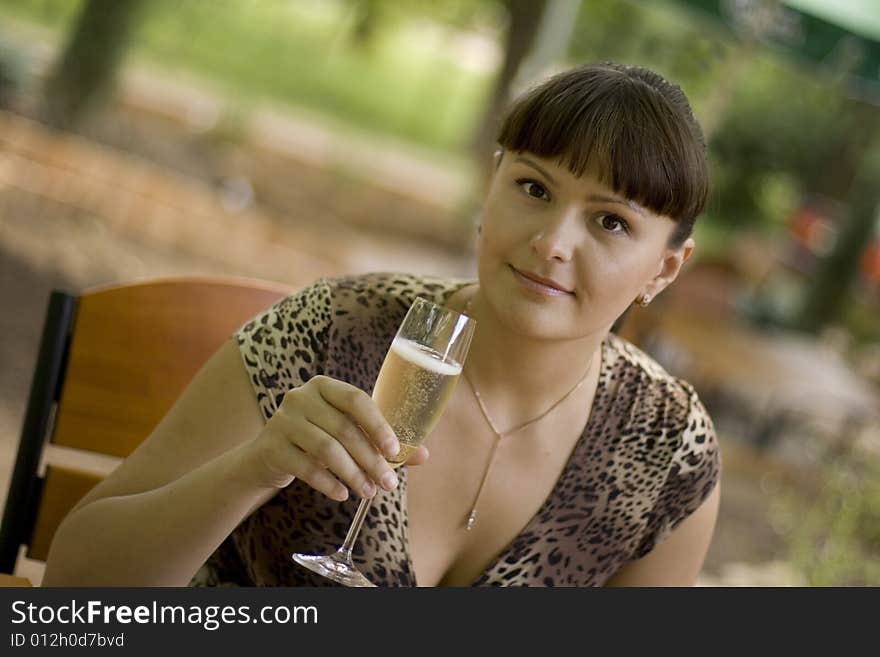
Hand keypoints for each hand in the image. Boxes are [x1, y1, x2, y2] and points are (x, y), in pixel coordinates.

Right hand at [239, 375, 428, 500]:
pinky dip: (328, 484)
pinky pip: (306, 468)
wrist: (269, 454)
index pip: (356, 399)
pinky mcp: (272, 447)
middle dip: (370, 459)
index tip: (395, 451)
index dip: (378, 425)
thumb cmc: (317, 438)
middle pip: (344, 429)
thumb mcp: (347, 433)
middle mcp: (301, 397)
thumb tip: (424, 455)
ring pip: (326, 449)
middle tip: (387, 484)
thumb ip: (382, 441)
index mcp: (324, 386)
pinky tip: (343, 494)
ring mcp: (283, 420)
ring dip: (352, 474)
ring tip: (368, 492)